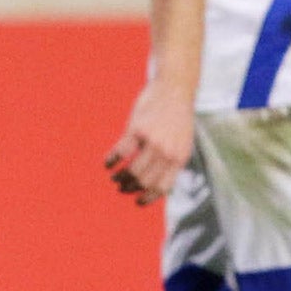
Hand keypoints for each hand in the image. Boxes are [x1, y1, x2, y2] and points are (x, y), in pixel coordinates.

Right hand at [105, 76, 193, 204]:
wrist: (175, 88)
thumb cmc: (177, 116)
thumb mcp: (182, 141)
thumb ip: (172, 159)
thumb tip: (160, 180)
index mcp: (179, 158)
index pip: (162, 187)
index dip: (148, 197)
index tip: (137, 201)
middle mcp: (167, 153)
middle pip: (144, 181)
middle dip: (130, 187)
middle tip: (121, 188)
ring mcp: (152, 141)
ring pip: (132, 170)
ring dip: (120, 177)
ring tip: (114, 177)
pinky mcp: (137, 129)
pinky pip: (121, 151)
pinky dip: (112, 160)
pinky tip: (107, 162)